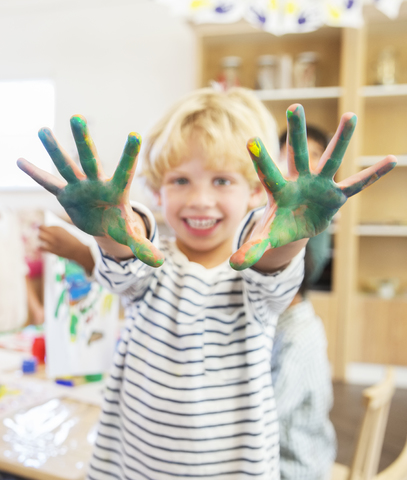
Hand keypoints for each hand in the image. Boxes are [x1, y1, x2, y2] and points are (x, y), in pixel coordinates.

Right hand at [17, 116, 163, 266]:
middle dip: (83, 140)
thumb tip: (159, 263)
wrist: (104, 224)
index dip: (129, 154)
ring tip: (42, 130)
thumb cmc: (119, 225)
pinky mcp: (66, 194)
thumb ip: (143, 247)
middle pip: (89, 159)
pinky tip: (21, 161)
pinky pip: (49, 183)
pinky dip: (36, 174)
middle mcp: (96, 183)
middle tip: (77, 117)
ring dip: (54, 150)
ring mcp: (80, 187)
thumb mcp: (130, 237)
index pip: (125, 170)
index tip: (135, 135)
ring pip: (66, 166)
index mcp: (116, 191)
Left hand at [39, 225, 95, 273]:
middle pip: (40, 230)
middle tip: (42, 234)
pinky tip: (43, 247)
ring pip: (40, 237)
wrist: (78, 251)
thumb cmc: (72, 240)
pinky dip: (41, 247)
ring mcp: (53, 242)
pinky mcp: (52, 250)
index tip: (41, 229)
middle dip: (40, 232)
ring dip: (40, 238)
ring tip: (44, 240)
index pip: (43, 226)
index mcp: (58, 228)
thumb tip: (45, 229)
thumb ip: (54, 229)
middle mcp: (55, 234)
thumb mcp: (64, 231)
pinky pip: (41, 247)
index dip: (41, 228)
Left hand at [230, 104, 396, 269]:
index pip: (268, 172)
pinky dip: (373, 175)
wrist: (297, 225)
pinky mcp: (337, 195)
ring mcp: (320, 185)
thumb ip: (252, 248)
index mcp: (279, 190)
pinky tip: (392, 160)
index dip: (260, 158)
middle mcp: (299, 181)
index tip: (250, 138)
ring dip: (341, 139)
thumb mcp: (267, 238)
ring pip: (331, 159)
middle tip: (295, 106)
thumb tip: (233, 266)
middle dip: (296, 133)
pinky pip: (357, 184)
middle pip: (297, 154)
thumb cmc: (280, 226)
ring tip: (350, 115)